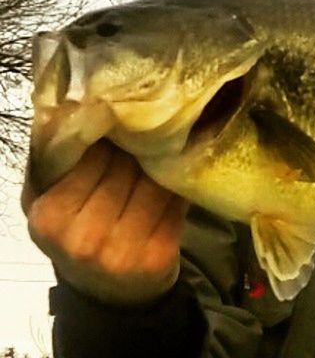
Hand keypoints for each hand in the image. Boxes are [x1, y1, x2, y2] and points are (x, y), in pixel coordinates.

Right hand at [23, 139, 188, 305]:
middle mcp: (85, 238)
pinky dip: (177, 183)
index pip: (92, 155)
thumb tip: (79, 104)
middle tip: (147, 134)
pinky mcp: (158, 255)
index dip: (110, 136)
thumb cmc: (79, 233)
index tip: (121, 125)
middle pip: (125, 167)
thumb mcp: (55, 200)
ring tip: (163, 150)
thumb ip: (59, 157)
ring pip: (153, 181)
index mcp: (52, 217)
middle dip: (138, 147)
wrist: (108, 293)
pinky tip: (174, 175)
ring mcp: (123, 251)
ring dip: (162, 161)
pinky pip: (175, 200)